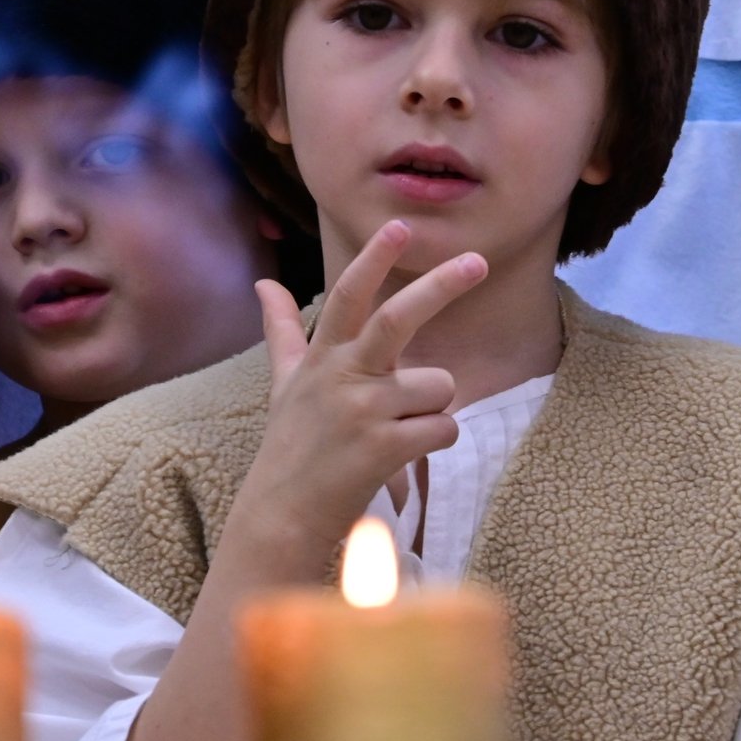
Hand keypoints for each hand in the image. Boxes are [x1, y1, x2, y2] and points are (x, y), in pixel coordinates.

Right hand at [238, 220, 486, 548]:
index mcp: (323, 357)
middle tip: (479, 262)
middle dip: (441, 286)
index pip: (350, 296)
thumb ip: (282, 330)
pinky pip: (444, 427)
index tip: (401, 226)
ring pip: (439, 386)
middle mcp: (342, 376)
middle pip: (398, 319)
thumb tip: (262, 282)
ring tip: (396, 431)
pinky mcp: (383, 448)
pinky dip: (437, 440)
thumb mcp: (285, 383)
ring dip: (433, 409)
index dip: (375, 259)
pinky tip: (404, 454)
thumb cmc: (292, 445)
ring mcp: (362, 412)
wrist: (282, 515)